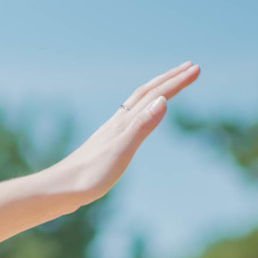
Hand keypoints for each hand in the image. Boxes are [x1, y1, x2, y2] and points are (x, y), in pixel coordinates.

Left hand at [45, 62, 199, 207]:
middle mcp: (117, 123)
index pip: (155, 95)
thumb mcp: (122, 151)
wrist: (59, 190)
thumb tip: (163, 100)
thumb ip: (142, 126)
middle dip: (170, 79)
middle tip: (191, 67)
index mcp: (124, 122)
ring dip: (156, 90)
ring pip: (137, 103)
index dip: (177, 81)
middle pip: (146, 93)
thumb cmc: (90, 175)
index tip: (198, 69)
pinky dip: (142, 109)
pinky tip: (139, 115)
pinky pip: (130, 118)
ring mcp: (110, 133)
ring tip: (169, 85)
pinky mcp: (105, 144)